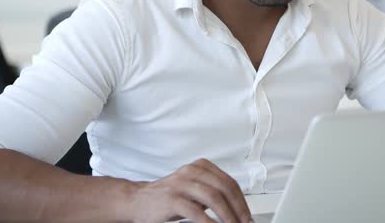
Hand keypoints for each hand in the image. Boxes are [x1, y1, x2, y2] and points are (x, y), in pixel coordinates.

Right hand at [129, 158, 251, 222]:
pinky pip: (196, 211)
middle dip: (239, 208)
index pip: (229, 182)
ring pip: (213, 197)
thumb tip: (237, 209)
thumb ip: (213, 192)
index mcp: (201, 167)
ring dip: (227, 216)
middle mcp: (192, 172)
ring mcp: (181, 184)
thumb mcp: (193, 189)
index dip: (242, 201)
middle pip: (225, 188)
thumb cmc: (167, 197)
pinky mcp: (172, 199)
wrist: (136, 201)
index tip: (248, 216)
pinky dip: (209, 222)